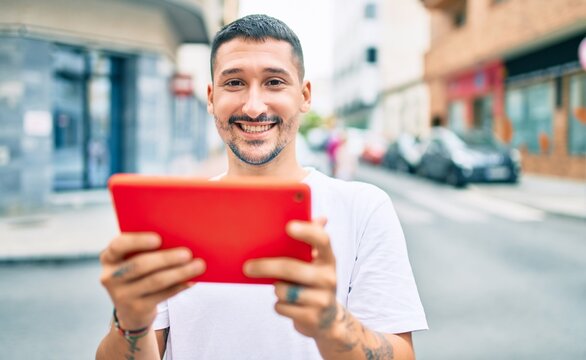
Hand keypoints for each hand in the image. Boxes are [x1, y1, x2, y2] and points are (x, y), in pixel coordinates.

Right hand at [99, 233, 205, 329]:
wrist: (132, 310)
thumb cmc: (140, 273)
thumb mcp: (135, 260)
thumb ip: (149, 250)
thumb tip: (180, 239)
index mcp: (109, 257)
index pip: (118, 246)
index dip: (138, 241)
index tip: (158, 239)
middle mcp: (110, 277)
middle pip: (140, 265)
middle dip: (166, 258)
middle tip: (188, 253)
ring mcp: (121, 296)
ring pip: (154, 281)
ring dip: (179, 272)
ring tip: (198, 265)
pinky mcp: (136, 309)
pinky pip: (162, 295)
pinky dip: (179, 286)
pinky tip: (192, 280)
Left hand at [243, 217, 339, 338]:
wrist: (327, 318)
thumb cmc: (314, 282)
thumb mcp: (317, 262)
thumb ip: (313, 239)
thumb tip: (321, 217)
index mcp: (328, 258)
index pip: (322, 240)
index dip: (307, 231)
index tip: (288, 226)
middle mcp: (329, 277)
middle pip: (290, 267)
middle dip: (265, 267)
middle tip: (247, 267)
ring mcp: (322, 299)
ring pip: (283, 290)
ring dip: (277, 289)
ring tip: (283, 287)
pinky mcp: (312, 317)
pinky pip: (282, 307)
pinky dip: (279, 305)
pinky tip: (287, 304)